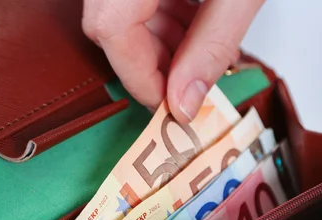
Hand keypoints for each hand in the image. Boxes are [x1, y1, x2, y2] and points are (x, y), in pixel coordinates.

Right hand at [82, 0, 263, 122]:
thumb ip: (212, 45)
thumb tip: (184, 103)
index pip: (110, 28)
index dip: (138, 76)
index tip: (169, 105)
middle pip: (110, 24)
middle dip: (152, 62)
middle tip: (191, 82)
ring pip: (121, 12)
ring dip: (161, 41)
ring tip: (202, 49)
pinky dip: (162, 16)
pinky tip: (195, 22)